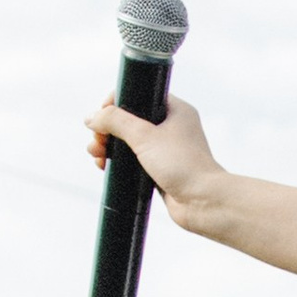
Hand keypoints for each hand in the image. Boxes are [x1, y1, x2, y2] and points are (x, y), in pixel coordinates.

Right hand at [87, 89, 222, 222]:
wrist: (204, 203)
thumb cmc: (182, 165)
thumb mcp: (144, 135)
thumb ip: (115, 121)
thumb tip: (91, 117)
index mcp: (174, 109)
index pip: (137, 94)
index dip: (115, 102)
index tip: (101, 115)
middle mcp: (171, 127)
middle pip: (129, 119)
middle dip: (107, 128)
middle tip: (97, 140)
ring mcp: (166, 149)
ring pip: (128, 141)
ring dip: (108, 145)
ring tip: (96, 154)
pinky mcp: (160, 169)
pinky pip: (132, 159)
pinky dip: (117, 161)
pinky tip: (104, 165)